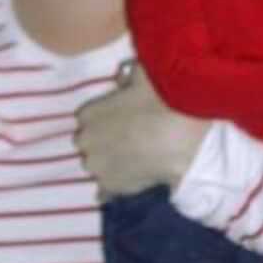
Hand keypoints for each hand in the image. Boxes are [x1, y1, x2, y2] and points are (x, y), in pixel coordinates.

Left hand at [76, 62, 209, 200]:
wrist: (178, 136)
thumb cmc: (162, 99)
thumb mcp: (142, 75)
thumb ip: (127, 77)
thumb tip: (124, 77)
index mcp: (88, 112)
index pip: (87, 119)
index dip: (107, 120)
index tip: (123, 121)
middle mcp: (84, 139)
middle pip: (89, 143)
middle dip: (106, 141)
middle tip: (132, 140)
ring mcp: (95, 165)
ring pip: (98, 164)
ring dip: (111, 162)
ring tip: (136, 160)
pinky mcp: (110, 186)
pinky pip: (108, 187)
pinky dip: (118, 183)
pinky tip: (135, 177)